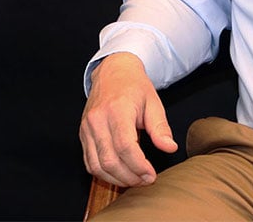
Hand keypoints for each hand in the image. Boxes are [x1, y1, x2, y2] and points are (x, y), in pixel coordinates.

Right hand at [79, 52, 177, 187]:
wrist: (112, 72)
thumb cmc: (134, 87)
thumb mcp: (153, 103)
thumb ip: (160, 127)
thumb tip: (169, 147)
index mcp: (117, 110)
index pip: (125, 146)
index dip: (139, 166)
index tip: (151, 175)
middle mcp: (97, 120)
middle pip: (109, 160)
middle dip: (130, 177)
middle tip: (146, 180)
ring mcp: (87, 128)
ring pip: (97, 165)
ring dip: (116, 179)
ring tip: (134, 179)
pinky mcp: (83, 134)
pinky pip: (89, 162)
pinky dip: (103, 173)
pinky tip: (119, 174)